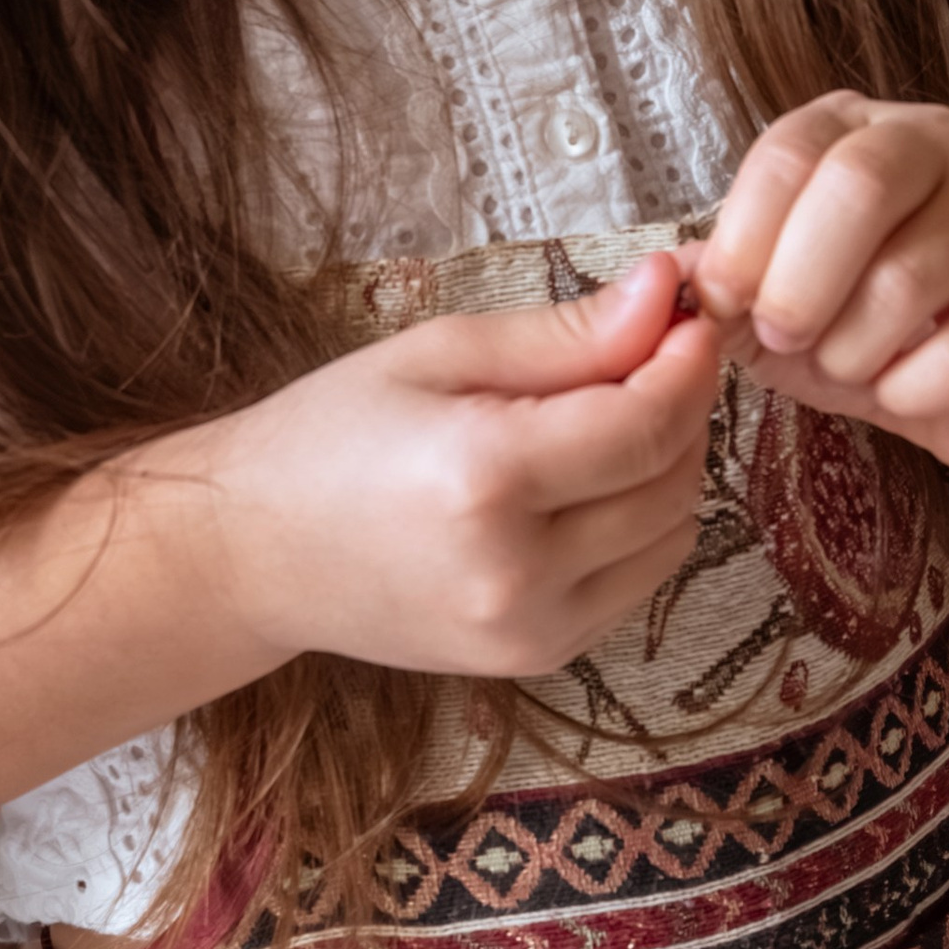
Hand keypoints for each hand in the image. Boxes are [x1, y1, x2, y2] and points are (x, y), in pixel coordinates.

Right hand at [208, 253, 721, 679]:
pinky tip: (587, 483)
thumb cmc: (330, 435)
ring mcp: (530, 630)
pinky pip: (639, 580)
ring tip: (612, 415)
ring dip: (668, 467)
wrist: (254, 553)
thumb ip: (564, 334)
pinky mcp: (537, 657)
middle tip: (655, 350)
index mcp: (485, 480)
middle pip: (671, 481)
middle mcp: (517, 571)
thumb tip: (669, 291)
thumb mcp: (438, 354)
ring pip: (671, 535)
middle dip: (682, 406)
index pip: (644, 424)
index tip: (694, 312)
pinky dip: (641, 524)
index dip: (687, 363)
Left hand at [687, 93, 948, 494]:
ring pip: (912, 275)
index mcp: (858, 128)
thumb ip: (730, 285)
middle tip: (784, 338)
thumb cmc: (875, 330)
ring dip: (854, 349)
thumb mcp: (783, 302)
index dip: (745, 234)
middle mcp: (940, 145)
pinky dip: (911, 390)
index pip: (792, 149)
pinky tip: (905, 392)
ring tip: (849, 368)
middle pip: (861, 184)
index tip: (722, 303)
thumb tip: (671, 279)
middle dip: (800, 282)